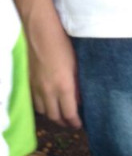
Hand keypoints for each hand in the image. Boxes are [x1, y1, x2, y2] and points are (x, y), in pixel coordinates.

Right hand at [25, 8, 81, 127]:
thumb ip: (77, 86)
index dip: (74, 123)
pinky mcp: (28, 82)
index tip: (79, 125)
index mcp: (63, 86)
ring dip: (51, 114)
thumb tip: (78, 101)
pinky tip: (47, 102)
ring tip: (58, 113)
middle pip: (54, 117)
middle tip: (70, 123)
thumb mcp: (75, 66)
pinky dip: (41, 105)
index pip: (69, 114)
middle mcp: (48, 90)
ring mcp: (35, 87)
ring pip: (42, 111)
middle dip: (63, 122)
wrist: (39, 30)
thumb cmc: (61, 44)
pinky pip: (34, 101)